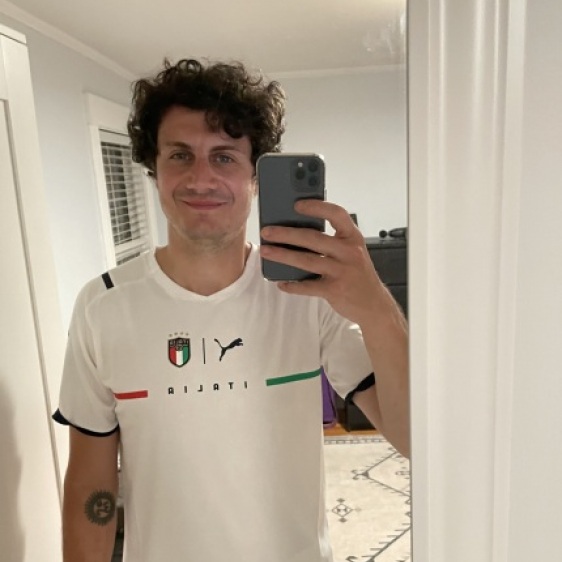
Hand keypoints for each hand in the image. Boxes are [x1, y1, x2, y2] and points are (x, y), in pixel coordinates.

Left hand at [260, 200, 389, 325]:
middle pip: (313, 238)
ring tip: (266, 251)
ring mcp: (342, 271)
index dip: (316, 207)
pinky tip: (281, 283)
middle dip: (286, 233)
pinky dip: (293, 285)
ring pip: (307, 260)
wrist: (374, 305)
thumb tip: (296, 230)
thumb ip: (332, 240)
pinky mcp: (335, 290)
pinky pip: (308, 286)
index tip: (296, 204)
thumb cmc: (357, 274)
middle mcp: (349, 252)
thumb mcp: (351, 252)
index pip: (337, 214)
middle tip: (267, 231)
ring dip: (283, 255)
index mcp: (352, 237)